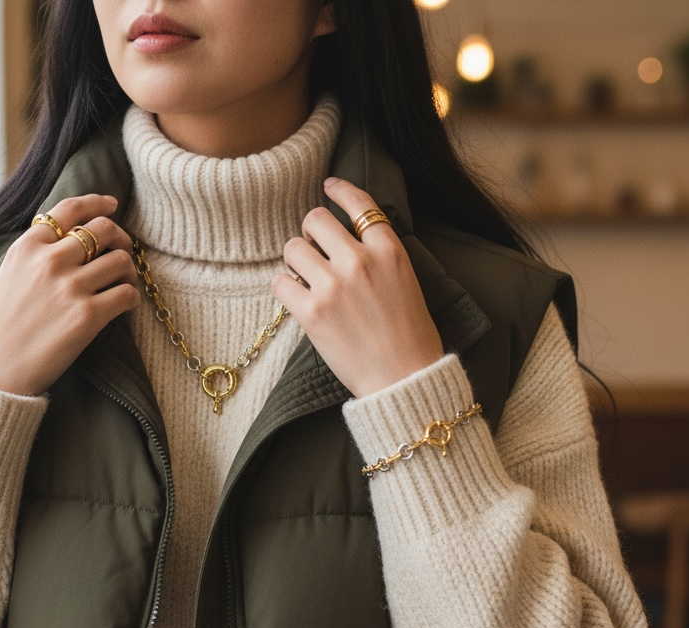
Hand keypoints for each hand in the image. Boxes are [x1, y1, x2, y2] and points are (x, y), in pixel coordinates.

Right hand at [0, 194, 140, 395]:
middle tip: (123, 253)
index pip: (70, 209)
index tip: (112, 206)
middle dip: (120, 238)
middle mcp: (49, 261)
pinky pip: (127, 295)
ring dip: (129, 270)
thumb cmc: (1, 327)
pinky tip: (125, 304)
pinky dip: (132, 298)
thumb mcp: (10, 275)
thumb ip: (37, 253)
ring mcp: (69, 288)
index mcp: (27, 246)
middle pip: (103, 230)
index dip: (98, 203)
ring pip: (120, 260)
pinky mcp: (86, 316)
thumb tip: (74, 239)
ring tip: (124, 282)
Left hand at [271, 178, 443, 397]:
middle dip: (310, 233)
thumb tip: (347, 240)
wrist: (403, 379)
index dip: (339, 190)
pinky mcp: (312, 312)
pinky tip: (296, 300)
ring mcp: (333, 286)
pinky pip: (280, 282)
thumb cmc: (409, 337)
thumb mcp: (406, 282)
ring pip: (293, 248)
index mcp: (389, 251)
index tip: (328, 186)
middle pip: (315, 220)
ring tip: (306, 280)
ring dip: (295, 262)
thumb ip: (380, 256)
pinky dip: (284, 289)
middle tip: (313, 251)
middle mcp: (360, 261)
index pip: (359, 204)